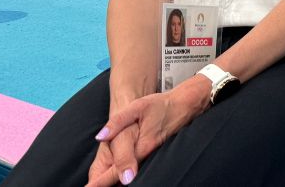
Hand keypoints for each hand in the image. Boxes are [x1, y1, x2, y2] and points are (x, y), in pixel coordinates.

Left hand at [90, 78, 210, 184]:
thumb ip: (117, 122)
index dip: (100, 182)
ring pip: (131, 178)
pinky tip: (117, 180)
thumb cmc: (161, 105)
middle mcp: (146, 156)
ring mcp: (152, 157)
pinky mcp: (154, 155)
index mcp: (141, 147)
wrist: (185, 105)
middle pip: (122, 180)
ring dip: (114, 183)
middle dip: (105, 185)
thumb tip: (100, 136)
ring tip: (98, 185)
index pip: (116, 171)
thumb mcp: (138, 107)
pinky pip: (138, 171)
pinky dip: (124, 178)